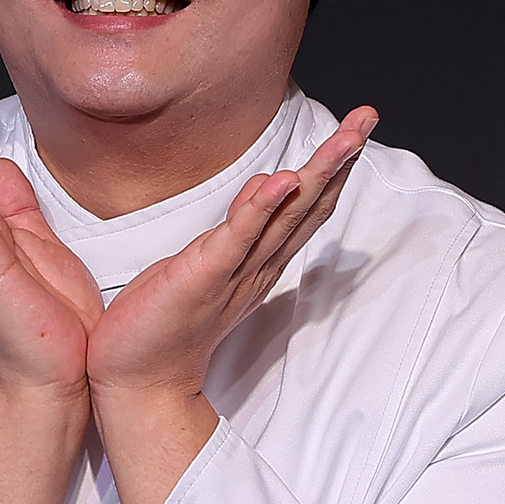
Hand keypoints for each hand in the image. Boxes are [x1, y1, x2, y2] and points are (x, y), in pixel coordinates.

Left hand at [87, 106, 378, 503]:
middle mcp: (257, 265)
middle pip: (309, 205)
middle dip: (339, 160)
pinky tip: (283, 180)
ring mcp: (234, 272)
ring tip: (348, 138)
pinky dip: (262, 208)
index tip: (355, 131)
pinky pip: (238, 239)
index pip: (304, 208)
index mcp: (258, 262)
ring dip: (319, 174)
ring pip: (287, 216)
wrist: (137, 384)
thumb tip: (263, 185)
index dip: (331, 169)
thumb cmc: (161, 324)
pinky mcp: (203, 278)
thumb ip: (237, 229)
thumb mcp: (204, 264)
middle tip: (368, 119)